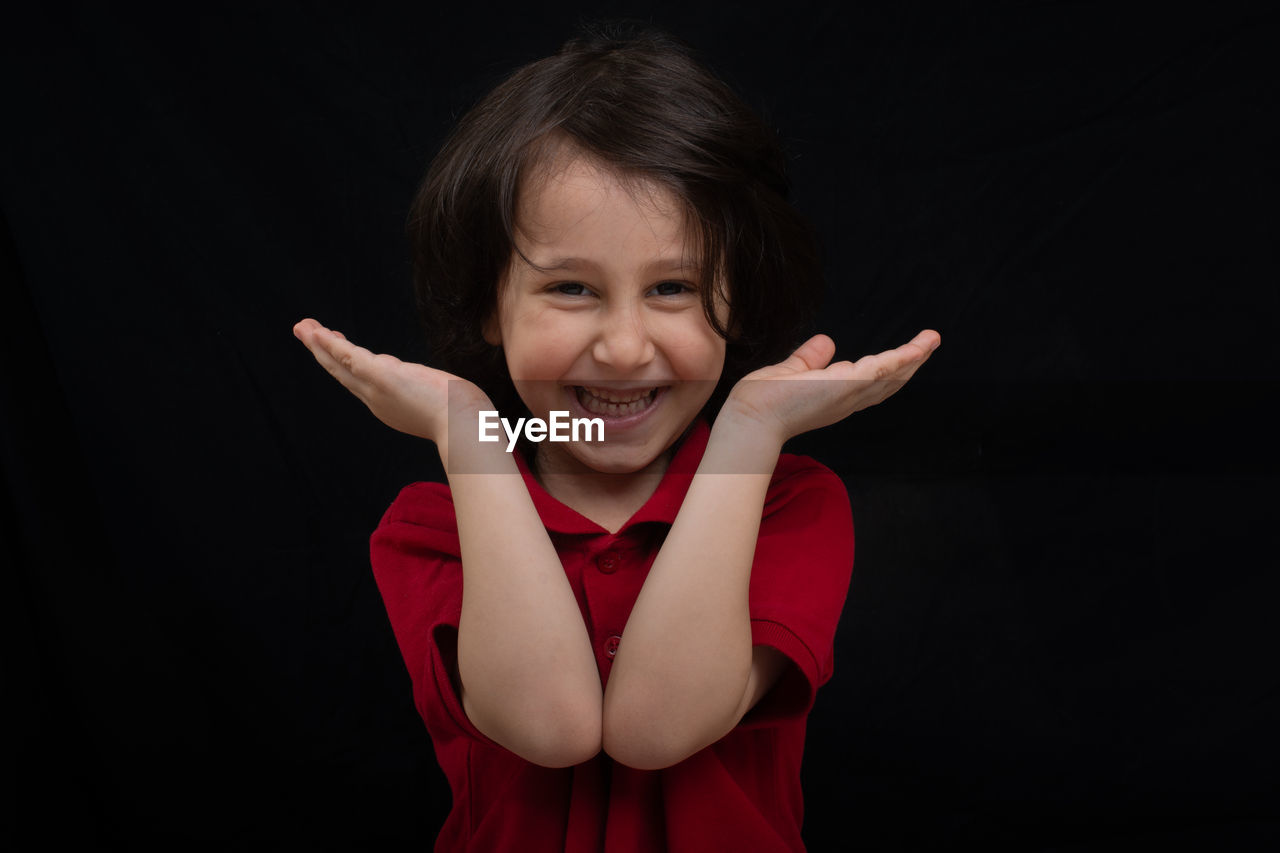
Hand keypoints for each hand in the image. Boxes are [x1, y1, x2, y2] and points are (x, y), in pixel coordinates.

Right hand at [293, 318, 492, 444]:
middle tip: (305, 332)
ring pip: (340, 363)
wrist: (464, 429)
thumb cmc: (462, 420)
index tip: (339, 345)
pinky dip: (331, 345)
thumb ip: (435, 395)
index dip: (345, 363)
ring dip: (319, 344)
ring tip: (303, 327)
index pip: (363, 381)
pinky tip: (317, 332)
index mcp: (390, 406)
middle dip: (322, 352)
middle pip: (343, 372)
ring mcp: (377, 390)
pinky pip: (350, 357)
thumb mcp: (443, 403)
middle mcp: (378, 401)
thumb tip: (442, 387)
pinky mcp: (381, 377)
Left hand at [721, 329, 940, 444]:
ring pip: (890, 376)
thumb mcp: (792, 373)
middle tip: (929, 344)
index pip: (869, 383)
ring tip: (931, 340)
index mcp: (836, 397)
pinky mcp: (844, 385)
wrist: (750, 420)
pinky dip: (901, 360)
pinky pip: (879, 371)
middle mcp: (847, 400)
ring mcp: (848, 394)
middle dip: (911, 363)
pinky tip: (916, 348)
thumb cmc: (762, 403)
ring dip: (913, 358)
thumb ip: (810, 359)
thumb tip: (827, 342)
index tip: (904, 355)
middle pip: (889, 382)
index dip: (889, 369)